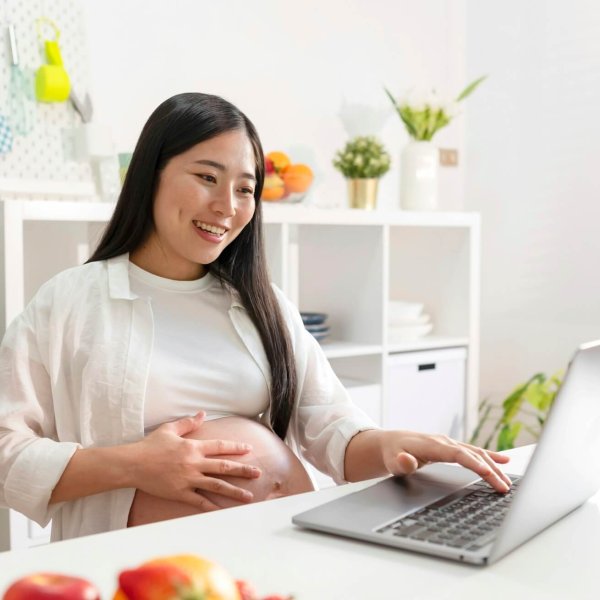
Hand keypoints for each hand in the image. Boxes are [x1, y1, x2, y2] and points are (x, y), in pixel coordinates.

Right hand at [131, 411, 261, 510]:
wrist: (132, 464)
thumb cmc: (150, 445)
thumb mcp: (170, 429)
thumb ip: (188, 423)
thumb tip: (202, 414)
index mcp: (193, 447)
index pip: (220, 447)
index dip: (236, 448)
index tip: (248, 449)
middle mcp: (194, 463)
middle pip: (224, 467)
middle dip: (243, 470)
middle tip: (258, 474)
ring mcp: (188, 479)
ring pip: (216, 486)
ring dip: (234, 491)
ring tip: (249, 496)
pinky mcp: (180, 493)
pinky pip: (199, 502)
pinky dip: (212, 507)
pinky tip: (223, 511)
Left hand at [380, 430, 511, 491]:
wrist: (391, 443)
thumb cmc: (393, 453)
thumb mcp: (393, 461)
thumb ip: (401, 462)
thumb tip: (405, 460)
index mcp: (432, 445)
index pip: (458, 454)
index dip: (475, 464)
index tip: (490, 475)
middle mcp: (444, 441)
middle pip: (472, 455)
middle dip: (490, 470)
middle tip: (505, 488)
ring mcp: (449, 443)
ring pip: (476, 453)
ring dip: (493, 466)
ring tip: (508, 482)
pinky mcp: (451, 447)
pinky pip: (474, 451)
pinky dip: (489, 455)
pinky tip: (504, 460)